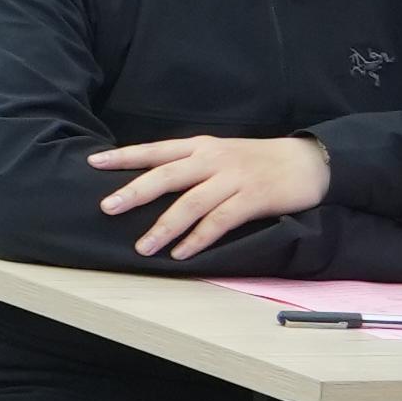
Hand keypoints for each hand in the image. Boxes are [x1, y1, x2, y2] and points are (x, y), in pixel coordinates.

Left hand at [86, 128, 333, 259]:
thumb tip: (150, 182)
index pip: (155, 150)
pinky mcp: (253, 198)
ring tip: (142, 246)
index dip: (124, 156)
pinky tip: (181, 253)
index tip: (93, 162)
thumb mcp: (220, 153)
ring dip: (164, 227)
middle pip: (166, 176)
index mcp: (200, 147)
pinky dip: (199, 239)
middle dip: (135, 192)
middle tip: (107, 207)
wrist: (308, 161)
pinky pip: (220, 221)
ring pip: (190, 203)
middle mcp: (212, 159)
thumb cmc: (257, 160)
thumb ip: (189, 164)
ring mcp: (233, 179)